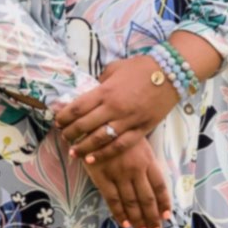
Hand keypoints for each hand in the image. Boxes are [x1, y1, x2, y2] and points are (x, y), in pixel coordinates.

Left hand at [54, 55, 178, 162]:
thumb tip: (91, 91)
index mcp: (105, 91)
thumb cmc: (140, 68)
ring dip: (84, 148)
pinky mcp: (140, 130)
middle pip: (85, 125)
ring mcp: (127, 120)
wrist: (169, 73)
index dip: (64, 116)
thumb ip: (101, 81)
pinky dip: (105, 154)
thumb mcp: (115, 68)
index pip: (78, 107)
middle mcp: (113, 108)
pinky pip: (120, 146)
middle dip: (70, 133)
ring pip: (100, 139)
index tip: (58, 121)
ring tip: (73, 153)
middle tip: (63, 137)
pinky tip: (93, 160)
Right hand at [80, 136, 171, 227]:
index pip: (159, 186)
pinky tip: (124, 224)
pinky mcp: (103, 177)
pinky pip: (113, 200)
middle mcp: (136, 169)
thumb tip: (152, 180)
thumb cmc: (119, 129)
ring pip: (131, 202)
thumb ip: (145, 160)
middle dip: (152, 217)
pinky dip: (119, 214)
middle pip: (147, 198)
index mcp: (147, 159)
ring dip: (137, 220)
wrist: (96, 121)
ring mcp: (119, 174)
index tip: (167, 216)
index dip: (164, 203)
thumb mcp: (138, 140)